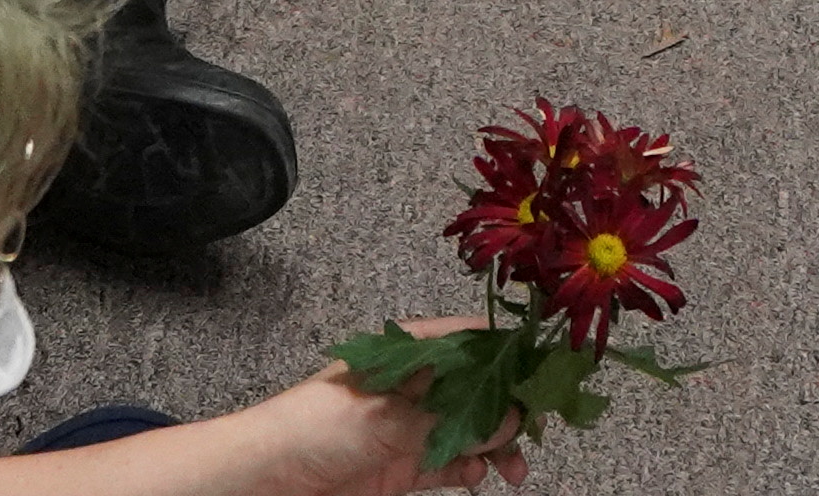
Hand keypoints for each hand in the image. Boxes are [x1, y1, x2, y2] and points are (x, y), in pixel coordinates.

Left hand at [229, 344, 536, 491]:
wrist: (267, 478)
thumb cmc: (315, 426)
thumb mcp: (392, 416)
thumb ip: (454, 417)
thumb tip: (511, 417)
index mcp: (411, 351)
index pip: (477, 341)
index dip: (515, 356)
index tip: (551, 376)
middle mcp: (416, 385)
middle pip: (483, 389)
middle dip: (514, 409)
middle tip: (540, 431)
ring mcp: (411, 426)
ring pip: (472, 430)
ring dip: (498, 447)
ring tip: (513, 469)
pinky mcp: (403, 465)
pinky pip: (451, 464)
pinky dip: (472, 470)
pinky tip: (481, 478)